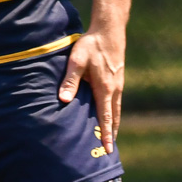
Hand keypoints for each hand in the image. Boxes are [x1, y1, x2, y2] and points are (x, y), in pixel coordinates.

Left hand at [60, 28, 124, 150]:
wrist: (108, 30)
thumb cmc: (90, 46)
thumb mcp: (76, 62)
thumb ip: (70, 81)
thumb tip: (64, 100)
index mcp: (105, 88)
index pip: (106, 116)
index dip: (106, 133)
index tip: (107, 148)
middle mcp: (115, 88)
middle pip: (114, 117)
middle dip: (112, 134)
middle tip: (109, 150)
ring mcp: (118, 84)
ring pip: (116, 109)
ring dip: (114, 124)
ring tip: (110, 138)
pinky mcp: (116, 79)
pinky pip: (115, 101)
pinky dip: (113, 113)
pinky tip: (109, 117)